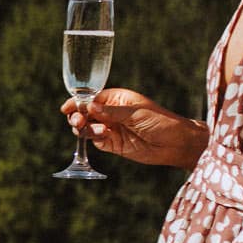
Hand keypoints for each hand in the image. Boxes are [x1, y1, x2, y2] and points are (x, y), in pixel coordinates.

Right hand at [62, 88, 204, 167]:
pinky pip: (95, 140)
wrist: (175, 144)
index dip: (77, 102)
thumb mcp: (136, 113)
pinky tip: (102, 136)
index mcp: (117, 99)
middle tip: (77, 122)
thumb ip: (111, 111)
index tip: (67, 107)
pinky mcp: (112, 144)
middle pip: (85, 113)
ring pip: (87, 127)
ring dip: (84, 128)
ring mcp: (111, 128)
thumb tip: (89, 105)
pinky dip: (93, 138)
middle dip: (77, 116)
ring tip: (91, 129)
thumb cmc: (161, 121)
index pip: (91, 98)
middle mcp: (111, 113)